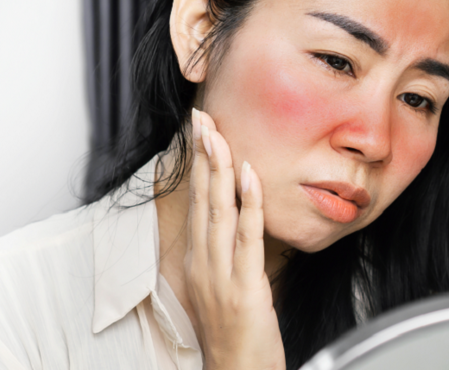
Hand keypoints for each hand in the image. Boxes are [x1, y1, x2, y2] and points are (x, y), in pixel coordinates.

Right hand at [186, 108, 285, 369]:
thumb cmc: (233, 332)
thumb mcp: (222, 285)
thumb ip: (225, 251)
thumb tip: (235, 219)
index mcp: (197, 260)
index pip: (197, 201)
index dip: (198, 164)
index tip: (200, 131)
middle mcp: (203, 263)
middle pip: (202, 198)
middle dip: (203, 154)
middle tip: (203, 117)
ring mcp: (221, 274)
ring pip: (219, 210)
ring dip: (219, 168)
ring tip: (219, 134)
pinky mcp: (244, 286)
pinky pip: (247, 237)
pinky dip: (249, 203)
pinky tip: (250, 175)